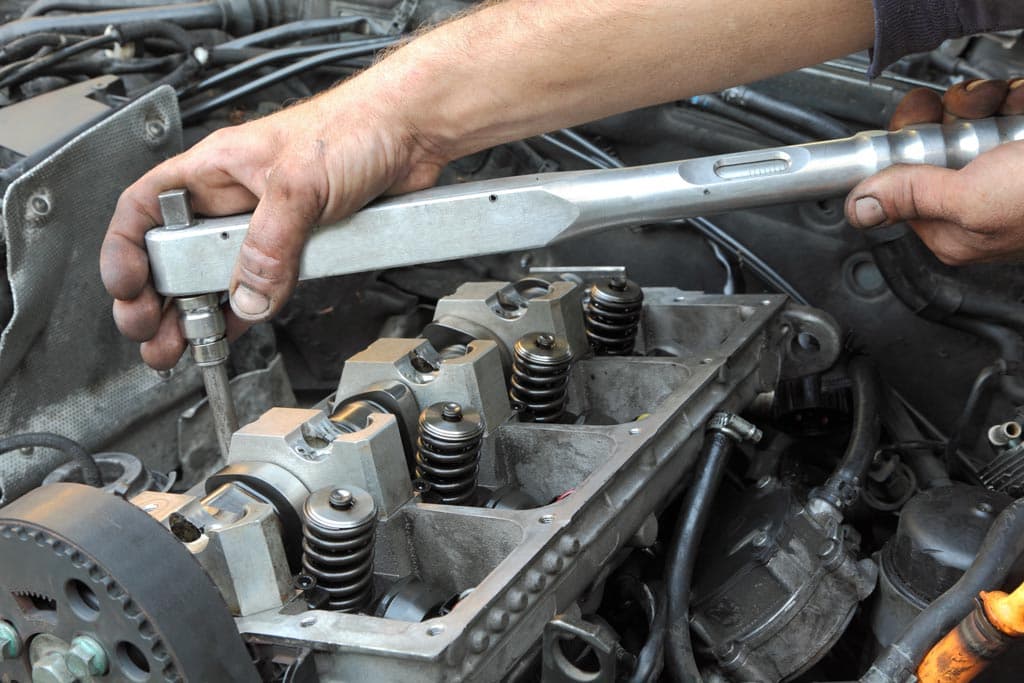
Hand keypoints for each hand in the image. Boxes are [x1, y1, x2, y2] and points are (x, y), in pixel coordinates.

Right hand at [101, 75, 445, 369]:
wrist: (412, 135)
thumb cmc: (356, 127)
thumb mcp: (299, 184)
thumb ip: (270, 244)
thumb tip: (247, 297)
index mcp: (216, 169)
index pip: (146, 207)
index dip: (126, 248)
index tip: (126, 287)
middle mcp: (235, 199)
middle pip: (177, 253)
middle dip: (158, 297)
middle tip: (149, 334)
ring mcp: (267, 226)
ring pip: (218, 276)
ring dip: (197, 314)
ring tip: (178, 347)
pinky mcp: (300, 246)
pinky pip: (263, 285)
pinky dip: (246, 311)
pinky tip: (229, 334)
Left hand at [845, 79, 1023, 264]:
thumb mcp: (972, 200)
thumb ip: (913, 198)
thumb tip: (859, 209)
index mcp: (952, 228)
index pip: (899, 180)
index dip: (903, 143)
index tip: (916, 121)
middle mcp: (975, 199)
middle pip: (933, 141)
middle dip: (951, 115)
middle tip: (970, 113)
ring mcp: (1004, 168)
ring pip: (971, 116)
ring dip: (988, 101)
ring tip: (1010, 111)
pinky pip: (1007, 107)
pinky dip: (1016, 99)